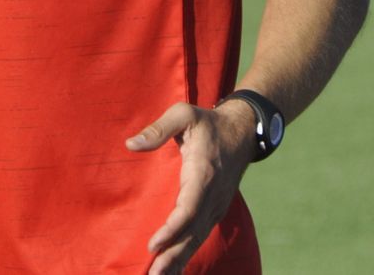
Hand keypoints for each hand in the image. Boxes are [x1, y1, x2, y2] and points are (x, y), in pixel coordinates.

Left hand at [125, 101, 256, 274]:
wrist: (243, 131)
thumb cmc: (208, 122)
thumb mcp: (183, 114)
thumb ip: (158, 129)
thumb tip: (131, 144)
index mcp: (204, 174)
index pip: (189, 208)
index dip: (172, 229)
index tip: (153, 244)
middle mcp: (213, 195)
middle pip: (193, 232)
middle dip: (173, 256)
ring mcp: (216, 205)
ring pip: (198, 238)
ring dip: (179, 260)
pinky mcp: (215, 210)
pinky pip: (200, 235)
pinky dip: (187, 253)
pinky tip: (172, 268)